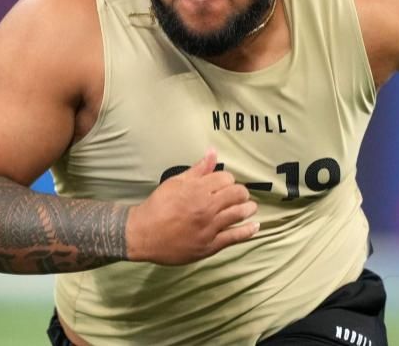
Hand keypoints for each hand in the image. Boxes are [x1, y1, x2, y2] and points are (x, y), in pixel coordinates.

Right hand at [126, 149, 258, 264]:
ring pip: (239, 213)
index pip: (226, 179)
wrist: (143, 234)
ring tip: (250, 207)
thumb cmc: (158, 206)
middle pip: (237, 194)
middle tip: (240, 195)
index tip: (225, 184)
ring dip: (248, 208)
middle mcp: (207, 207)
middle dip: (241, 193)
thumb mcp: (175, 182)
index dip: (228, 180)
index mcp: (198, 190)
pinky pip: (235, 237)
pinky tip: (255, 226)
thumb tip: (213, 152)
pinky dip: (248, 231)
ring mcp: (210, 227)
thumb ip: (197, 169)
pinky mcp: (210, 245)